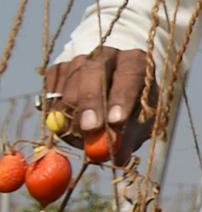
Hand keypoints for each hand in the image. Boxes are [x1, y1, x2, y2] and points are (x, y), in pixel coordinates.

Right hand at [42, 46, 154, 161]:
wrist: (112, 88)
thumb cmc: (132, 107)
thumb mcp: (141, 121)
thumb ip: (131, 135)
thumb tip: (118, 156)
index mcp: (135, 61)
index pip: (131, 73)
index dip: (123, 97)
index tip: (116, 122)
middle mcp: (107, 55)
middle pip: (94, 71)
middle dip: (91, 101)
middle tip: (90, 128)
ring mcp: (79, 59)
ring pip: (70, 81)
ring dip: (72, 111)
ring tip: (81, 134)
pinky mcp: (57, 69)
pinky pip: (51, 90)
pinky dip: (55, 109)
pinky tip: (67, 122)